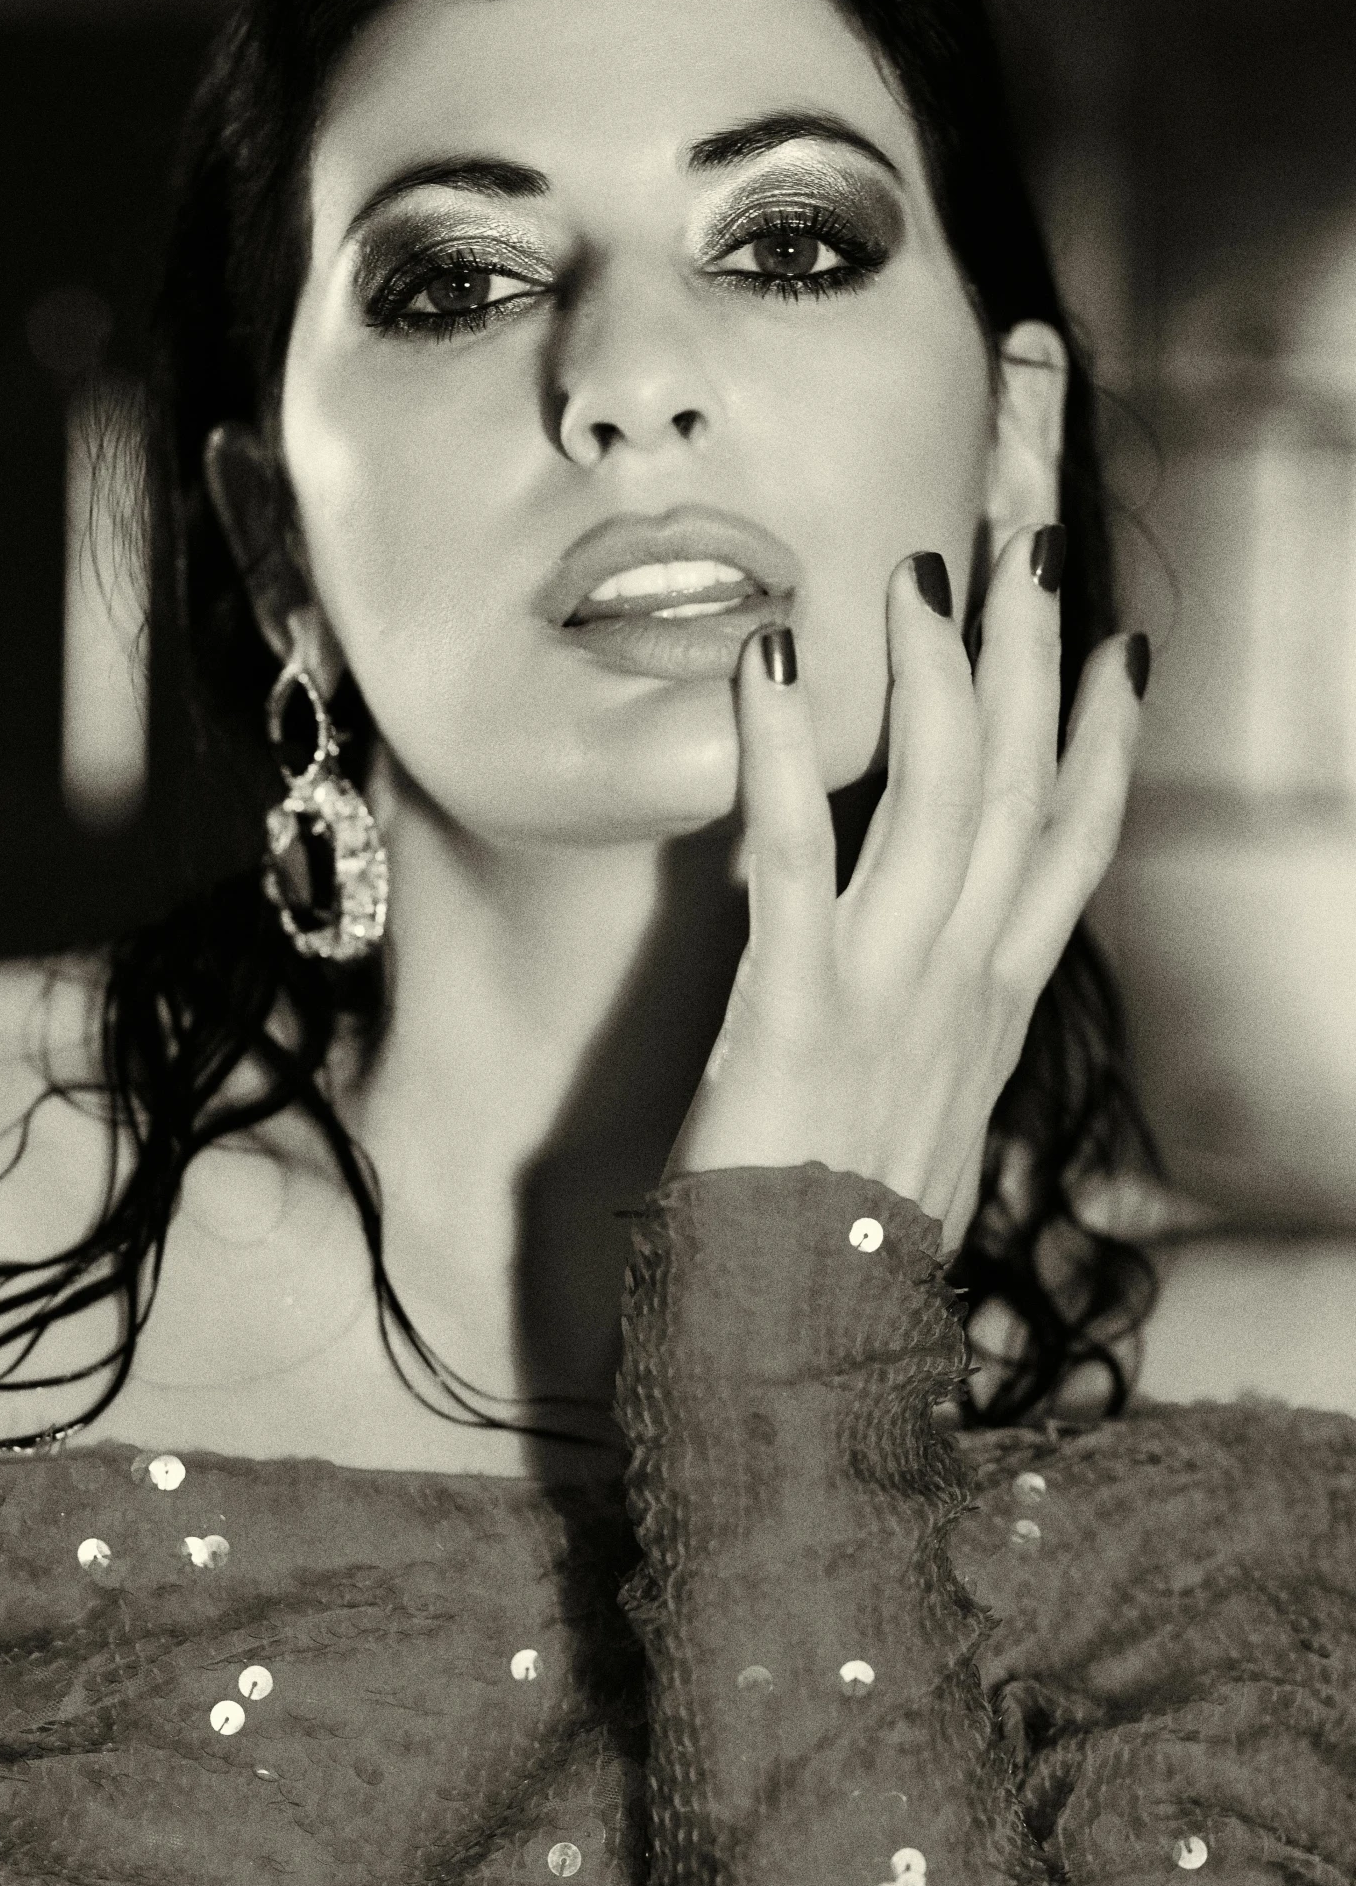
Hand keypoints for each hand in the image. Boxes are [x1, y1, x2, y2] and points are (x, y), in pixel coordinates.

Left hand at [665, 527, 1145, 1260]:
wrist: (796, 1354)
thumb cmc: (836, 1239)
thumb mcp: (912, 1119)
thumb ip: (928, 1030)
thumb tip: (935, 976)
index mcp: (993, 1009)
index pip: (1071, 846)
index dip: (1101, 738)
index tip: (1117, 644)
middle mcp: (966, 989)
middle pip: (1023, 787)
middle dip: (1035, 650)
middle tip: (1031, 532)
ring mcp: (893, 996)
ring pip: (947, 801)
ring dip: (942, 670)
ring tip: (929, 565)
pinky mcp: (795, 1014)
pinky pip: (796, 859)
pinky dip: (783, 754)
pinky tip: (768, 660)